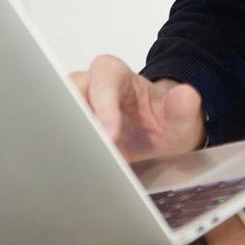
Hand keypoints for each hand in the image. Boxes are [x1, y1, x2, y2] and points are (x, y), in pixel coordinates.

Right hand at [69, 54, 204, 161]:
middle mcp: (90, 87)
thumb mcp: (182, 116)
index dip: (103, 107)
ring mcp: (77, 110)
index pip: (102, 81)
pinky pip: (60, 137)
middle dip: (75, 121)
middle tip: (87, 150)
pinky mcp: (72, 132)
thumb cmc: (164, 121)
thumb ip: (183, 106)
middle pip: (69, 94)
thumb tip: (186, 95)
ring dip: (67, 138)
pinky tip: (76, 169)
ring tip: (80, 162)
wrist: (160, 139)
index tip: (110, 135)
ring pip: (58, 115)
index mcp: (115, 75)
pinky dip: (66, 151)